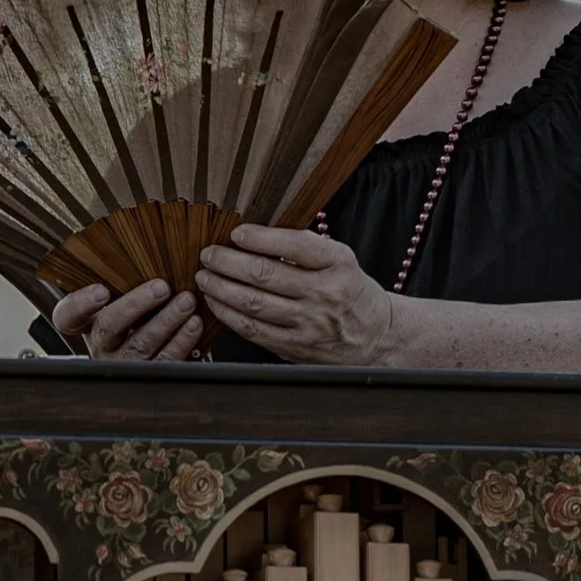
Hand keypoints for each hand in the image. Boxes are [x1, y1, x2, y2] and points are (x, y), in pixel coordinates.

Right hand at [50, 278, 205, 362]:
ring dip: (166, 321)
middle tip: (161, 287)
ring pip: (140, 346)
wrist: (154, 362)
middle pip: (108, 327)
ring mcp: (124, 364)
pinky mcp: (150, 377)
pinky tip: (193, 324)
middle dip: (135, 306)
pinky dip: (181, 342)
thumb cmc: (138, 316)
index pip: (67, 316)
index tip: (100, 291)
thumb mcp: (122, 298)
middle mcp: (102, 346)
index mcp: (88, 324)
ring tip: (186, 301)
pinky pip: (165, 362)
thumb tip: (144, 242)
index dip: (79, 305)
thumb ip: (123, 280)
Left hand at [193, 224, 396, 363]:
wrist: (375, 337)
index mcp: (337, 264)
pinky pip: (253, 330)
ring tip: (205, 277)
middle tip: (208, 254)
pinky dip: (229, 315)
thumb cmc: (350, 291)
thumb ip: (304, 246)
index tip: (236, 233)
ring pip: (253, 304)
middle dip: (228, 263)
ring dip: (221, 289)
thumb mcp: (340, 259)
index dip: (259, 238)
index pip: (293, 246)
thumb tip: (255, 235)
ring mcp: (309, 324)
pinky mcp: (295, 347)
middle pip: (265, 275)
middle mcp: (324, 294)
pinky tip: (216, 303)